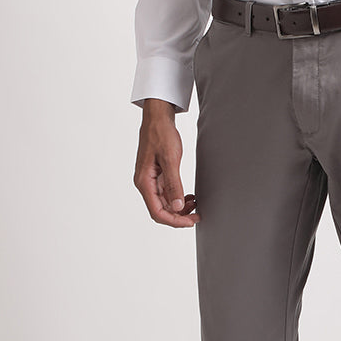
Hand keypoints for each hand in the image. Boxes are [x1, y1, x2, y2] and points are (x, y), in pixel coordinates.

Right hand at [134, 99, 199, 226]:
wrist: (158, 118)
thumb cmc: (161, 134)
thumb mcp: (170, 159)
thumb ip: (174, 184)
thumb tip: (176, 207)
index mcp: (144, 182)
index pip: (157, 212)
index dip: (174, 221)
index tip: (190, 221)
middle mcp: (145, 184)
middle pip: (160, 210)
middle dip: (179, 216)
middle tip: (197, 216)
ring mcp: (150, 180)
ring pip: (164, 203)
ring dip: (179, 207)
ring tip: (195, 204)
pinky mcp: (156, 175)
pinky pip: (166, 193)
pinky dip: (178, 197)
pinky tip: (189, 196)